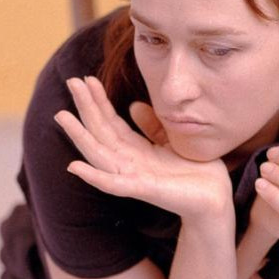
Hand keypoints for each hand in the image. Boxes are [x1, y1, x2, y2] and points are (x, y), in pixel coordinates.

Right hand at [53, 76, 232, 220]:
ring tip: (62, 116)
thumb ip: (152, 126)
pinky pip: (114, 184)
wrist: (216, 199)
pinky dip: (94, 176)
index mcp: (136, 151)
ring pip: (99, 154)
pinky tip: (74, 167)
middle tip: (70, 81)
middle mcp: (129, 163)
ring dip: (79, 136)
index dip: (97, 101)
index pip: (110, 123)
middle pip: (100, 132)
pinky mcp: (144, 190)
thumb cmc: (197, 173)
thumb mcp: (172, 141)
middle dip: (85, 107)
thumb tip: (133, 106)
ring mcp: (134, 178)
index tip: (85, 79)